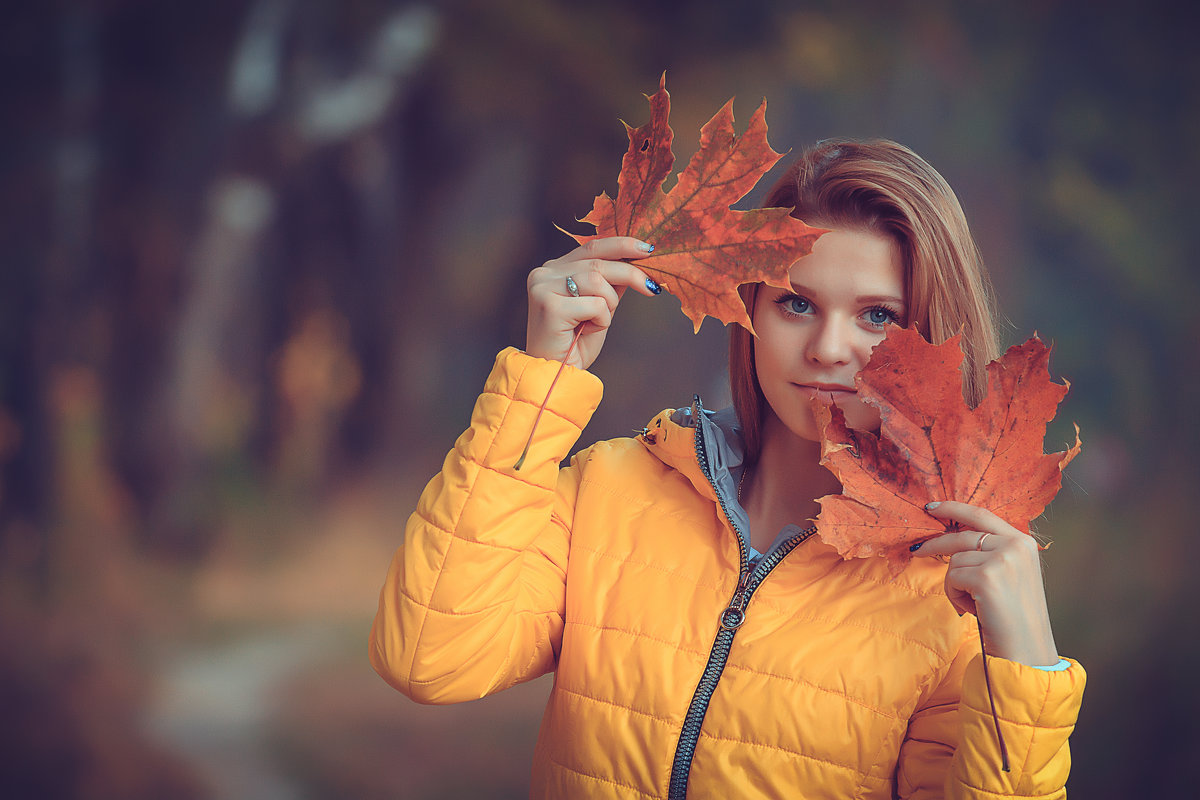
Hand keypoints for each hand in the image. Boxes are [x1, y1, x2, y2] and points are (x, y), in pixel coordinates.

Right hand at [525, 237, 658, 369]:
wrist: (556, 374)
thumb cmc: (575, 343)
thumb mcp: (599, 306)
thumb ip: (611, 282)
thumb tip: (638, 262)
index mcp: (555, 268)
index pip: (593, 247)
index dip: (622, 245)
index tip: (648, 249)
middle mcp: (544, 273)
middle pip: (598, 262)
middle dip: (631, 275)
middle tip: (652, 288)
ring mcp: (543, 287)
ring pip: (597, 281)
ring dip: (609, 305)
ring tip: (597, 323)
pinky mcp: (549, 306)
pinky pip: (594, 304)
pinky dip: (600, 320)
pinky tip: (585, 331)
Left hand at [911, 501, 1059, 666]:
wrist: (1026, 650)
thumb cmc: (1012, 616)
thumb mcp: (1009, 575)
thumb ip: (991, 552)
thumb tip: (954, 537)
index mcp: (1024, 542)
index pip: (982, 515)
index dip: (954, 509)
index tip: (931, 507)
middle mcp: (1016, 545)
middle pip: (962, 535)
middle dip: (935, 544)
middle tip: (916, 550)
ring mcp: (1003, 559)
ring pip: (955, 560)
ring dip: (955, 584)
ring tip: (973, 603)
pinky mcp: (987, 577)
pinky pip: (952, 577)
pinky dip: (955, 595)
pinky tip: (973, 609)